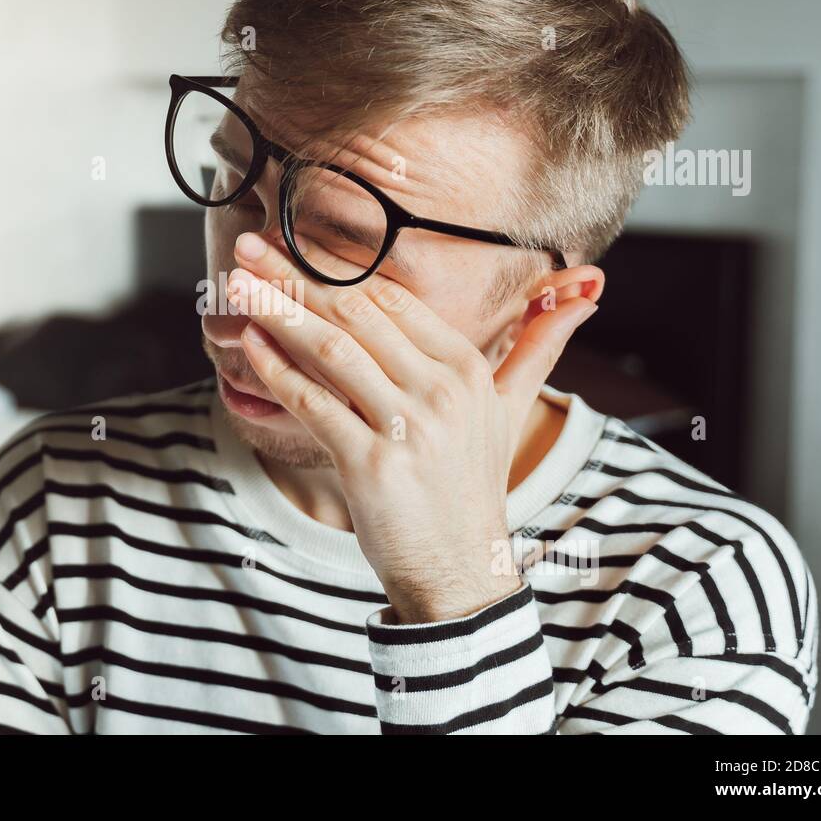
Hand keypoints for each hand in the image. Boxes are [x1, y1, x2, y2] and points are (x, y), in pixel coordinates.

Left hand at [225, 231, 599, 623]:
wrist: (462, 571)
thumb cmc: (470, 485)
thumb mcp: (509, 409)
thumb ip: (537, 344)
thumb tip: (585, 291)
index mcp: (467, 368)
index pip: (391, 299)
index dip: (335, 269)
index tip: (290, 249)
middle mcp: (440, 391)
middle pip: (355, 315)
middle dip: (294, 277)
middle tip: (249, 250)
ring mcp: (407, 428)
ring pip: (330, 352)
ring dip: (277, 313)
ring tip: (236, 287)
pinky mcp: (371, 466)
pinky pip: (314, 404)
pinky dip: (276, 371)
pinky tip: (249, 345)